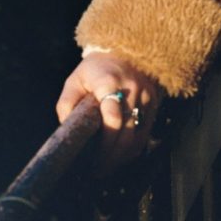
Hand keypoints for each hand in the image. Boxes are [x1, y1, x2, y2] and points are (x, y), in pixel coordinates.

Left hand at [56, 52, 161, 174]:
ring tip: (108, 167)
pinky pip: (146, 130)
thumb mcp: (76, 79)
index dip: (104, 143)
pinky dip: (135, 147)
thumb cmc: (96, 67)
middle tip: (98, 171)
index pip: (112, 118)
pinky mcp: (154, 101)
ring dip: (124, 155)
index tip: (92, 159)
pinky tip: (122, 156)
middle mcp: (131, 90)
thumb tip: (66, 128)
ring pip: (139, 135)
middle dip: (112, 156)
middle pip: (126, 132)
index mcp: (109, 83)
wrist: (125, 48)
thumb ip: (67, 103)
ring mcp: (145, 96)